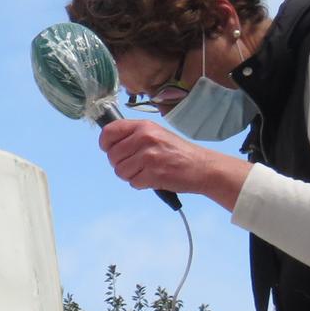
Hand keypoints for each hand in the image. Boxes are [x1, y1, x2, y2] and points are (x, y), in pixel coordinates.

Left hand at [99, 118, 247, 204]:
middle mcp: (144, 138)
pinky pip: (133, 183)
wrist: (203, 167)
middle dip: (120, 164)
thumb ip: (133, 136)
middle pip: (112, 156)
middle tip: (137, 165)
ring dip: (131, 175)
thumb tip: (109, 144)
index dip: (105, 144)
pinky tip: (154, 178)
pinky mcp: (153, 173)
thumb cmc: (178, 152)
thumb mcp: (156, 134)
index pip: (108, 132)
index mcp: (143, 126)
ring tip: (147, 171)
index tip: (111, 150)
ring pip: (120, 171)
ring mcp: (149, 156)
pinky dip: (141, 184)